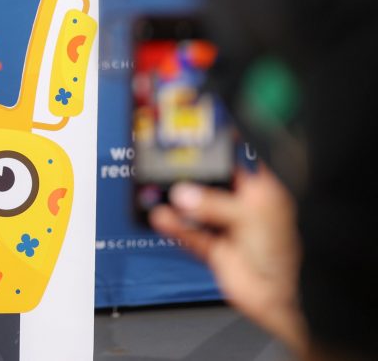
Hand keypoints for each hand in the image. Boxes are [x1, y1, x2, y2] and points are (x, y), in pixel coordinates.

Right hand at [150, 166, 306, 355]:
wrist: (277, 301)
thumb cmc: (281, 258)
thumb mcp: (249, 217)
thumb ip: (214, 203)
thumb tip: (185, 194)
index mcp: (262, 193)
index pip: (239, 162)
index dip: (220, 150)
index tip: (198, 137)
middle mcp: (244, 208)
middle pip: (211, 185)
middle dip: (190, 179)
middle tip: (169, 167)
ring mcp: (228, 228)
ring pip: (196, 210)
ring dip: (177, 205)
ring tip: (158, 194)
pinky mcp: (214, 248)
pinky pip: (189, 233)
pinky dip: (174, 226)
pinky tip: (161, 218)